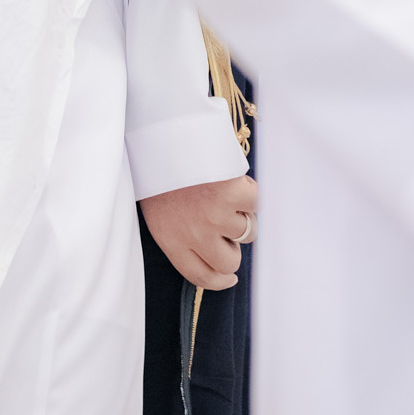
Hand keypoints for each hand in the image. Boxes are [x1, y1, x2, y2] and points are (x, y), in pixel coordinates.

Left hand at [140, 175, 257, 290]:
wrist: (161, 134)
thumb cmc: (158, 169)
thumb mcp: (158, 210)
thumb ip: (181, 236)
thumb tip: (212, 255)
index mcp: (171, 240)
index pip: (201, 277)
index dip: (220, 281)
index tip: (230, 278)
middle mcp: (195, 235)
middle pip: (229, 262)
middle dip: (232, 247)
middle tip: (225, 227)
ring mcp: (217, 216)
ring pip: (247, 233)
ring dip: (241, 216)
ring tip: (223, 193)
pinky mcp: (234, 195)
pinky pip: (255, 204)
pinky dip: (249, 192)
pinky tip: (233, 180)